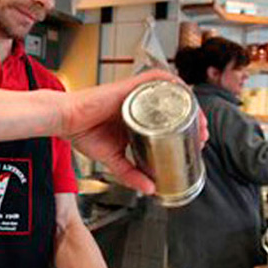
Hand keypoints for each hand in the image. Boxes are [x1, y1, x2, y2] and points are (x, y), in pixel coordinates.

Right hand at [58, 70, 208, 194]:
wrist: (65, 120)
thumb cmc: (83, 132)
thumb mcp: (113, 159)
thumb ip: (130, 174)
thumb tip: (149, 189)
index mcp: (137, 118)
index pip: (169, 121)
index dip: (187, 129)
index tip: (197, 142)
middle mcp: (139, 104)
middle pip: (175, 106)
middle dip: (194, 118)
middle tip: (203, 134)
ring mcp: (135, 94)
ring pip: (170, 93)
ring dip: (189, 103)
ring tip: (199, 119)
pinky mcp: (128, 86)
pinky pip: (154, 78)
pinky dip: (171, 82)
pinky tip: (183, 92)